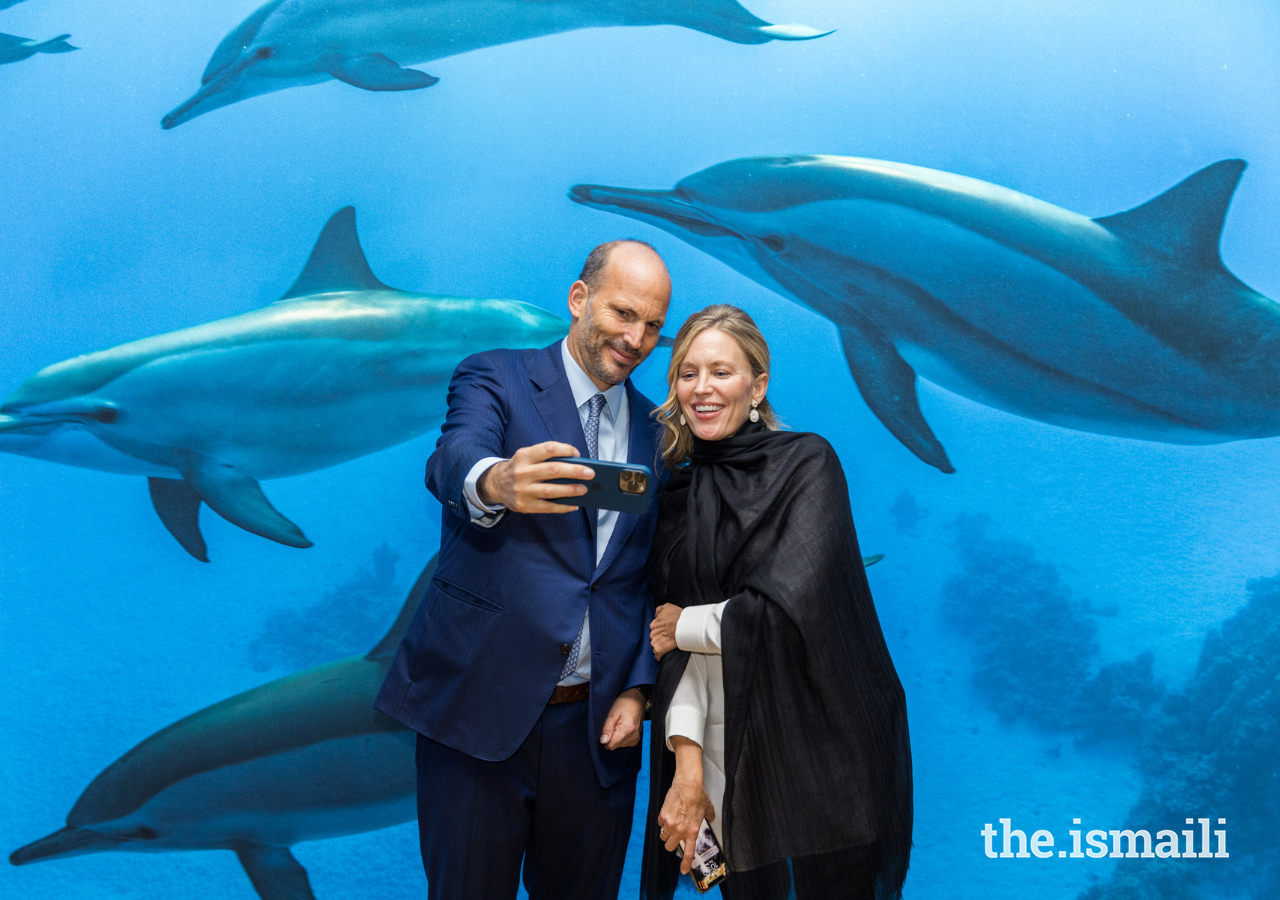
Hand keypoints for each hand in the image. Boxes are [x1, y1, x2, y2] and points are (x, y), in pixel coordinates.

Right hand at [477, 441, 592, 513]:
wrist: (495, 484)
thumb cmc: (520, 468)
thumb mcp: (527, 457)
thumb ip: (546, 457)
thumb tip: (576, 464)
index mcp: (524, 456)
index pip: (548, 449)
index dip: (565, 450)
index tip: (577, 453)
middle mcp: (522, 472)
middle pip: (552, 470)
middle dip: (574, 471)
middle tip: (590, 473)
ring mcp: (522, 491)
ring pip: (550, 490)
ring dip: (570, 490)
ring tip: (584, 489)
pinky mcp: (524, 506)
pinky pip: (547, 507)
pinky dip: (563, 507)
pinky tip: (574, 505)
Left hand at [600, 688, 644, 749]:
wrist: (637, 699)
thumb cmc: (624, 703)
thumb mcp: (612, 713)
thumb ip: (607, 728)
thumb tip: (603, 741)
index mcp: (627, 730)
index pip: (611, 745)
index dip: (605, 738)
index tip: (607, 728)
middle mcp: (633, 737)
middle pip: (614, 746)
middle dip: (611, 737)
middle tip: (613, 724)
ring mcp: (635, 739)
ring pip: (618, 745)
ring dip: (616, 737)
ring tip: (618, 724)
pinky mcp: (636, 739)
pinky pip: (623, 744)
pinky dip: (620, 737)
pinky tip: (622, 727)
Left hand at [650, 604, 680, 660]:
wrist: (685, 625)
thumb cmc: (678, 616)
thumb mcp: (667, 606)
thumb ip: (659, 609)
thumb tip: (656, 614)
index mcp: (654, 624)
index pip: (653, 628)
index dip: (658, 629)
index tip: (664, 630)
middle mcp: (653, 633)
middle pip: (653, 637)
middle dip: (658, 637)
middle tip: (666, 636)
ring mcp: (656, 642)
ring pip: (654, 645)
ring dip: (658, 645)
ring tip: (666, 644)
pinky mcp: (660, 649)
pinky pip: (657, 655)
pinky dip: (659, 656)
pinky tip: (661, 656)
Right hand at [658, 737, 714, 873]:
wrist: (688, 784)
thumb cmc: (698, 795)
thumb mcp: (707, 808)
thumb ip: (709, 815)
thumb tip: (710, 816)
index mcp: (692, 831)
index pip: (688, 853)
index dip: (685, 864)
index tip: (683, 870)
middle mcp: (680, 830)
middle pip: (669, 847)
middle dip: (671, 844)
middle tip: (675, 838)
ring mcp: (670, 824)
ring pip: (663, 837)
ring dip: (666, 833)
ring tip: (672, 824)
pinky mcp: (662, 815)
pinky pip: (660, 824)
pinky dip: (663, 822)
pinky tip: (669, 814)